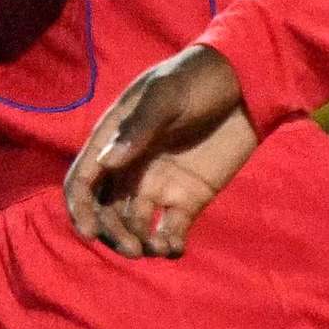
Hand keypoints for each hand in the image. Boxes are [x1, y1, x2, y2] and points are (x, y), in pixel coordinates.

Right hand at [66, 47, 256, 258]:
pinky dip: (169, 244)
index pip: (83, 181)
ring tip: (158, 248)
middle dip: (114, 233)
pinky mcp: (189, 197)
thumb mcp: (168, 95)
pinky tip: (175, 249)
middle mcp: (131, 167)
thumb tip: (107, 162)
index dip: (80, 208)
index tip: (90, 232)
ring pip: (135, 225)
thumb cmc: (200, 78)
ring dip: (140, 242)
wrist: (248, 83)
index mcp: (115, 140)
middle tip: (134, 249)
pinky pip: (171, 229)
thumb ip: (139, 127)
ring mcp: (159, 184)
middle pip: (106, 211)